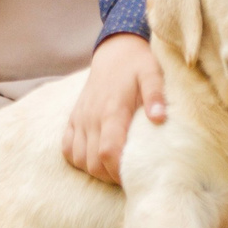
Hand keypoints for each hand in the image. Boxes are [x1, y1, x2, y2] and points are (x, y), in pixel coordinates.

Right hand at [65, 33, 163, 182]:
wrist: (115, 51)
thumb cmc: (137, 65)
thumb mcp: (152, 74)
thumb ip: (156, 95)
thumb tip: (159, 119)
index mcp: (112, 109)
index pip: (109, 152)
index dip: (120, 171)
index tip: (137, 175)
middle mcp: (91, 117)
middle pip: (93, 163)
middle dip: (111, 176)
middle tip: (131, 174)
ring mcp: (80, 118)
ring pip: (80, 159)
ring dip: (97, 170)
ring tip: (116, 167)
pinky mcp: (74, 118)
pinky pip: (67, 149)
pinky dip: (80, 159)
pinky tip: (96, 157)